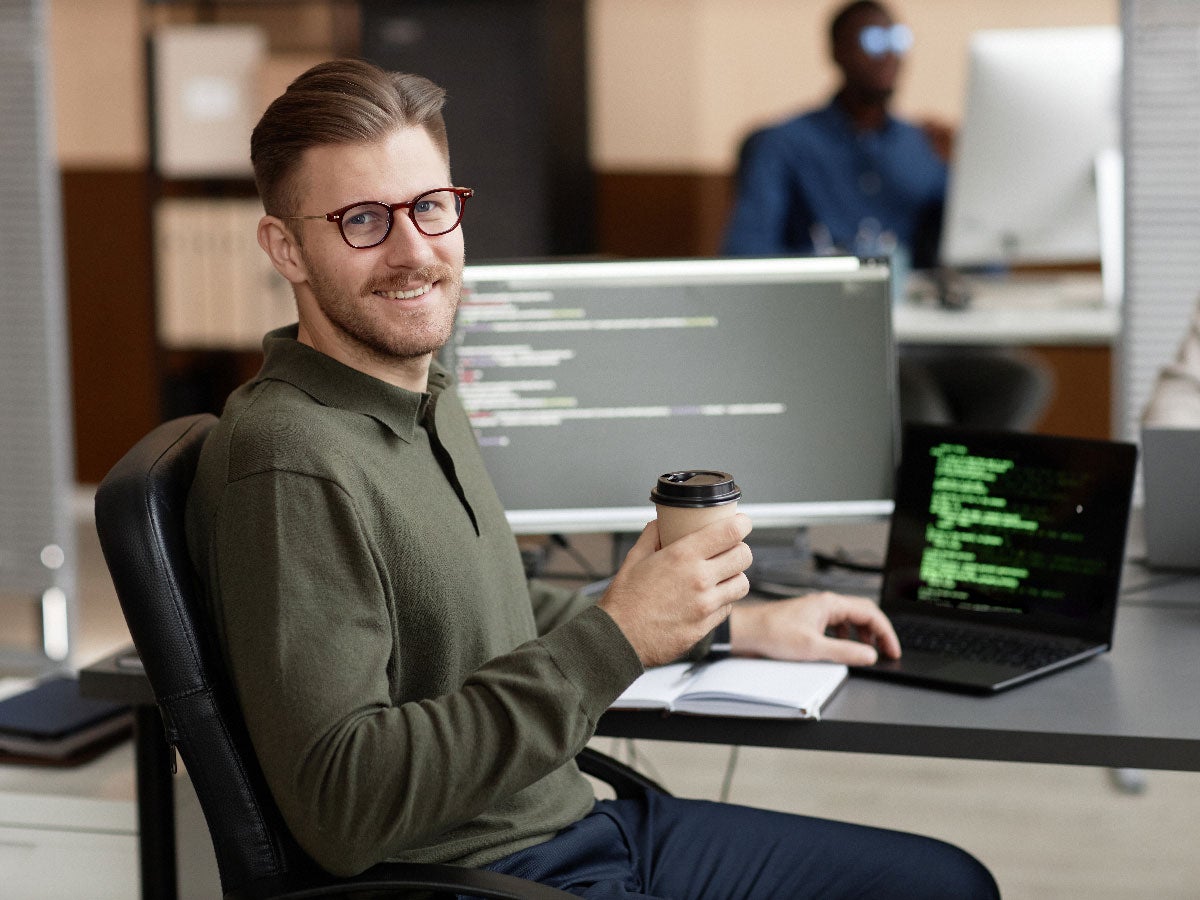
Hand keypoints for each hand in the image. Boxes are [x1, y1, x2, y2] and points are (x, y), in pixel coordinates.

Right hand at [598, 514, 752, 666]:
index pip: (730, 532)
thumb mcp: (634, 557)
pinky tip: (707, 598)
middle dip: (740, 550)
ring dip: (735, 577)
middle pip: (744, 556)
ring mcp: (705, 605)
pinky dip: (722, 601)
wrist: (619, 639)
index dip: (742, 523)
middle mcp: (699, 579)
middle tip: (730, 550)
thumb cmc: (625, 600)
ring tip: (722, 576)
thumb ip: (652, 535)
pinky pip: (727, 608)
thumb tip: (662, 522)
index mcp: (683, 556)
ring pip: (742, 584)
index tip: (741, 523)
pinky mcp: (705, 626)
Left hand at [729, 591, 900, 666]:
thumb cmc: (772, 633)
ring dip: (862, 636)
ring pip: (849, 620)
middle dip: (877, 633)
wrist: (746, 632)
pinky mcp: (809, 620)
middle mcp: (825, 604)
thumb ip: (845, 652)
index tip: (893, 649)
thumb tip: (870, 655)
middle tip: (886, 652)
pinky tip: (842, 649)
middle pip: (863, 614)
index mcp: (830, 604)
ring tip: (866, 652)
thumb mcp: (813, 648)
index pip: (870, 613)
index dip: (886, 633)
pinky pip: (836, 626)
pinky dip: (845, 638)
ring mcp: (816, 611)